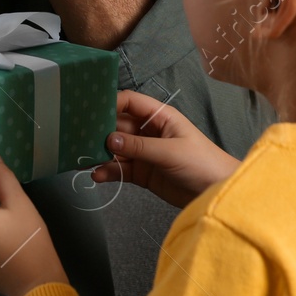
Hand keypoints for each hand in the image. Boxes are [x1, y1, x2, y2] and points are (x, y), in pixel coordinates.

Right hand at [92, 90, 239, 206]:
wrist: (217, 193)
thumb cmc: (202, 163)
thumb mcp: (170, 151)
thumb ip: (139, 146)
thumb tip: (110, 140)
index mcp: (160, 117)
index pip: (130, 102)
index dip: (111, 103)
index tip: (90, 109)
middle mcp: (149, 131)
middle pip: (118, 126)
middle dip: (99, 131)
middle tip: (78, 137)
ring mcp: (145, 153)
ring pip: (116, 149)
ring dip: (100, 154)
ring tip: (83, 159)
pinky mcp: (143, 173)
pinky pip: (120, 169)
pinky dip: (108, 172)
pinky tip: (97, 175)